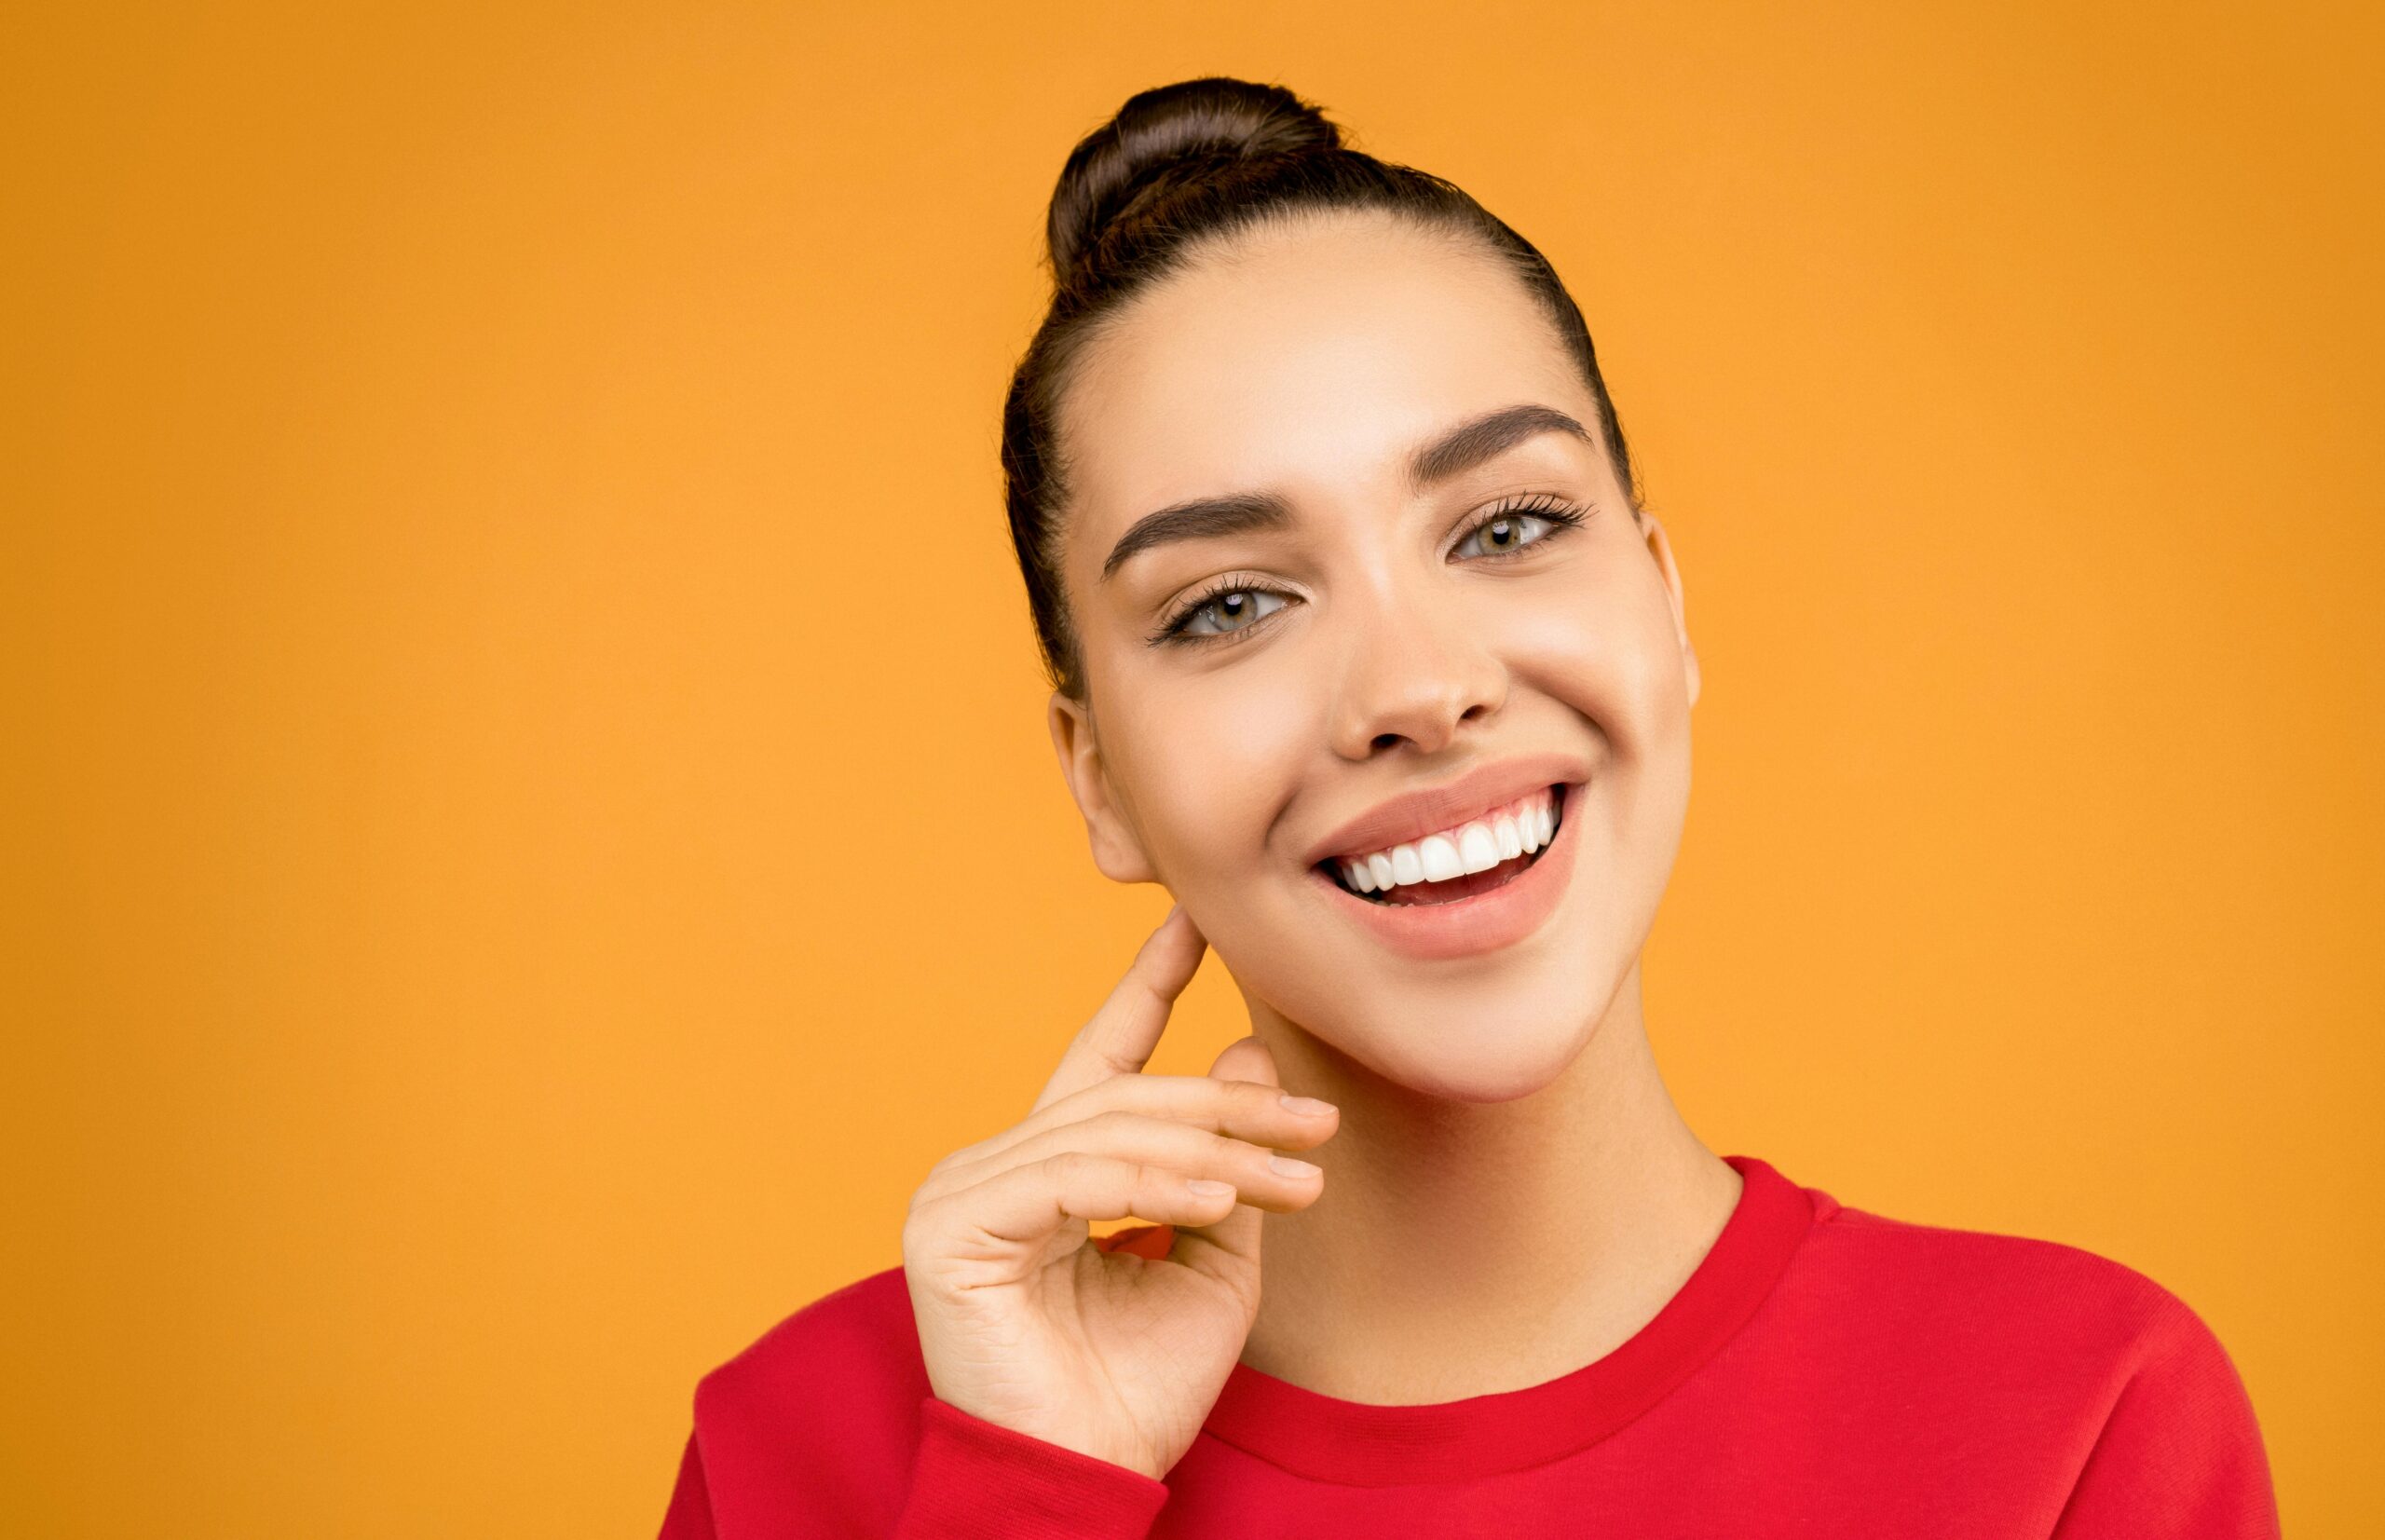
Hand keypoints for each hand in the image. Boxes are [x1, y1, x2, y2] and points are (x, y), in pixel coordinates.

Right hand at [899, 905, 1338, 1480]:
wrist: (1084, 1483)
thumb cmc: (1138, 1392)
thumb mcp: (1212, 1267)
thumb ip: (1229, 1166)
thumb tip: (1249, 1051)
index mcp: (1047, 1170)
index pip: (1101, 1057)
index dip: (1147, 986)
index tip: (1194, 923)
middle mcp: (995, 1166)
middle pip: (1128, 1100)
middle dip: (1232, 1107)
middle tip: (1318, 1123)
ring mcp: (963, 1190)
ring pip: (1110, 1133)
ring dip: (1216, 1154)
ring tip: (1295, 1179)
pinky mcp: (951, 1225)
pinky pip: (1074, 1179)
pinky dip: (1155, 1184)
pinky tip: (1220, 1200)